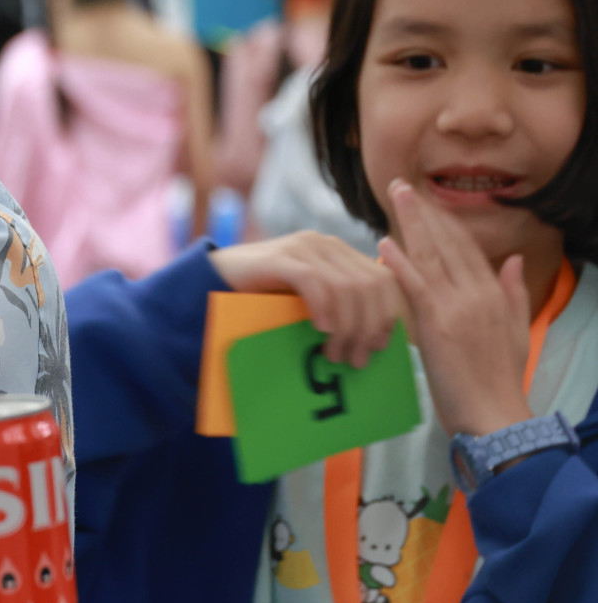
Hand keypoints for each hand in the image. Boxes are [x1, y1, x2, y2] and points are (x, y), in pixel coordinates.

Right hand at [210, 230, 404, 367]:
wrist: (215, 278)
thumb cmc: (265, 295)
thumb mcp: (311, 297)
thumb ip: (339, 302)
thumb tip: (374, 336)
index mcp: (339, 252)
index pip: (383, 279)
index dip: (387, 314)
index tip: (378, 347)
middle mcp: (326, 244)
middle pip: (370, 285)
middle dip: (368, 327)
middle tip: (357, 359)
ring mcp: (303, 247)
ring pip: (346, 287)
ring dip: (347, 327)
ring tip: (335, 353)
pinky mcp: (280, 257)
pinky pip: (314, 282)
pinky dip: (323, 308)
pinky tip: (319, 329)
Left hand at [380, 180, 531, 436]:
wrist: (494, 415)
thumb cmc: (499, 380)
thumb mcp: (515, 330)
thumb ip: (512, 292)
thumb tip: (512, 258)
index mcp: (494, 293)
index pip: (467, 247)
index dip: (445, 220)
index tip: (427, 200)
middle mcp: (478, 293)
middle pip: (448, 242)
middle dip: (425, 211)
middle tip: (401, 185)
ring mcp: (458, 306)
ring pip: (432, 255)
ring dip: (411, 223)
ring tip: (394, 196)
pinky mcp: (438, 324)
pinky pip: (416, 286)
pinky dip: (400, 262)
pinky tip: (384, 243)